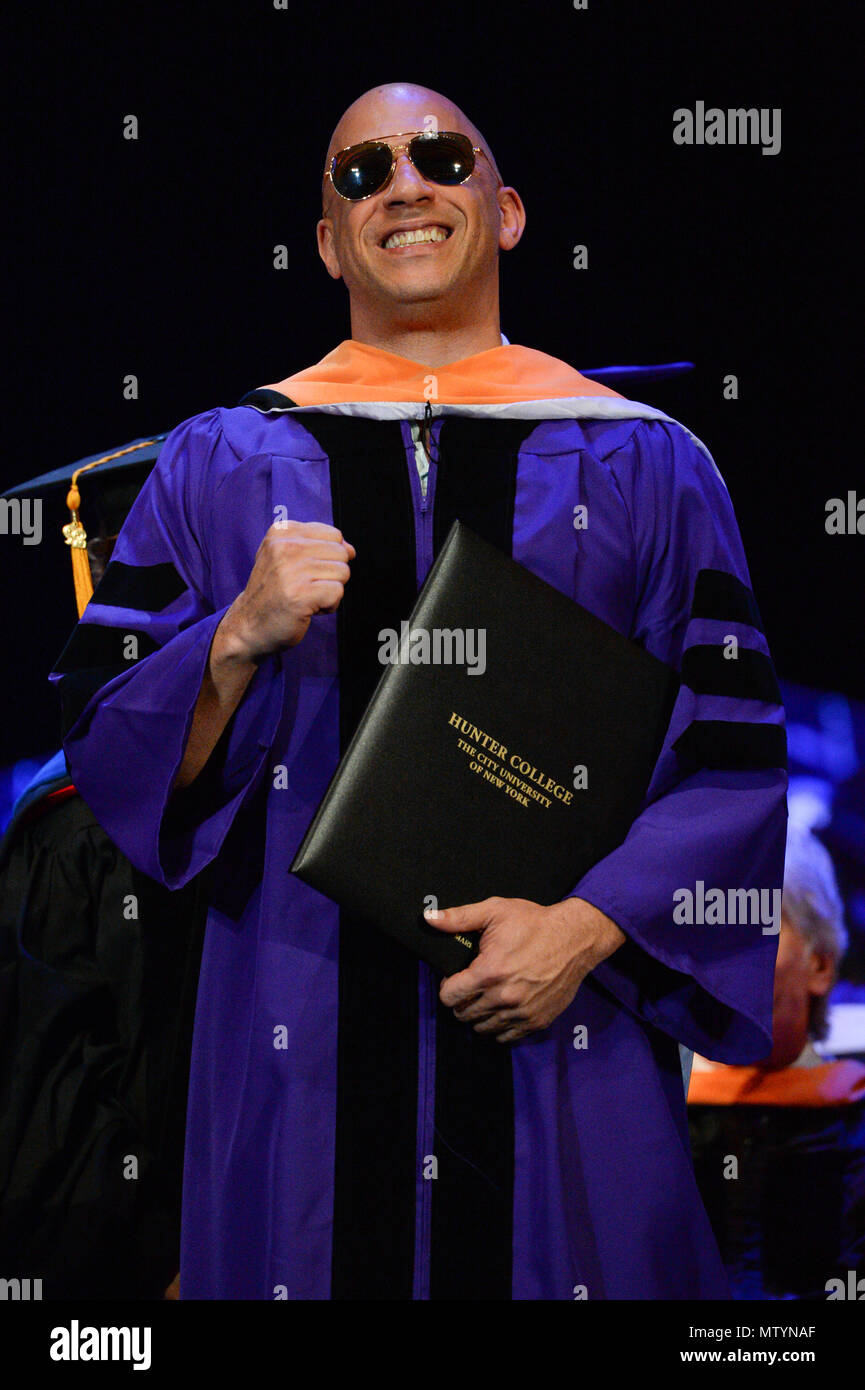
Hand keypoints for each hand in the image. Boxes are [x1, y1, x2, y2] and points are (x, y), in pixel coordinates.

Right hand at [216, 520, 354, 663]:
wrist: (247, 626)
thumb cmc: (273, 592)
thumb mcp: (285, 557)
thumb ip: (318, 546)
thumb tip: (351, 550)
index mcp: (281, 532)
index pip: (334, 535)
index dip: (329, 557)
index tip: (307, 571)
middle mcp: (285, 547)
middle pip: (341, 553)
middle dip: (332, 574)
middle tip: (306, 587)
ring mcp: (292, 571)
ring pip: (342, 573)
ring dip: (330, 591)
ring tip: (306, 598)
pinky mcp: (300, 595)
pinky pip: (338, 593)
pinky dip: (329, 605)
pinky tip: (308, 609)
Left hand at [428, 895, 625, 1042]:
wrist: (575, 938)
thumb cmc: (534, 922)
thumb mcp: (495, 911)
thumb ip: (459, 918)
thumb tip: (428, 918)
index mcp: (489, 972)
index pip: (449, 996)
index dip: (447, 987)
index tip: (455, 978)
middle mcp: (503, 997)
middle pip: (464, 1015)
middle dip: (461, 1002)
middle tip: (470, 987)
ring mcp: (521, 1012)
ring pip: (483, 1028)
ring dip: (478, 1016)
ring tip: (485, 998)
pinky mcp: (537, 1021)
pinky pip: (506, 1037)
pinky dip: (499, 1028)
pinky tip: (501, 1010)